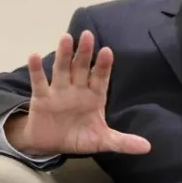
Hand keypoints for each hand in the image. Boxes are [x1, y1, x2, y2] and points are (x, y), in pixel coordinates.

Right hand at [5, 31, 150, 155]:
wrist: (50, 144)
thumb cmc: (79, 136)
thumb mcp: (102, 141)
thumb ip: (122, 142)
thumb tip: (147, 147)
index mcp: (94, 96)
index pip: (100, 78)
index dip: (103, 65)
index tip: (107, 51)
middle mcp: (78, 88)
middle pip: (82, 67)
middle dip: (85, 52)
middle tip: (88, 35)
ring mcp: (59, 91)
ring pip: (62, 69)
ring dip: (64, 54)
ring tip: (66, 38)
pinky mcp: (41, 98)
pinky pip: (39, 82)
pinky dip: (37, 70)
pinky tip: (34, 55)